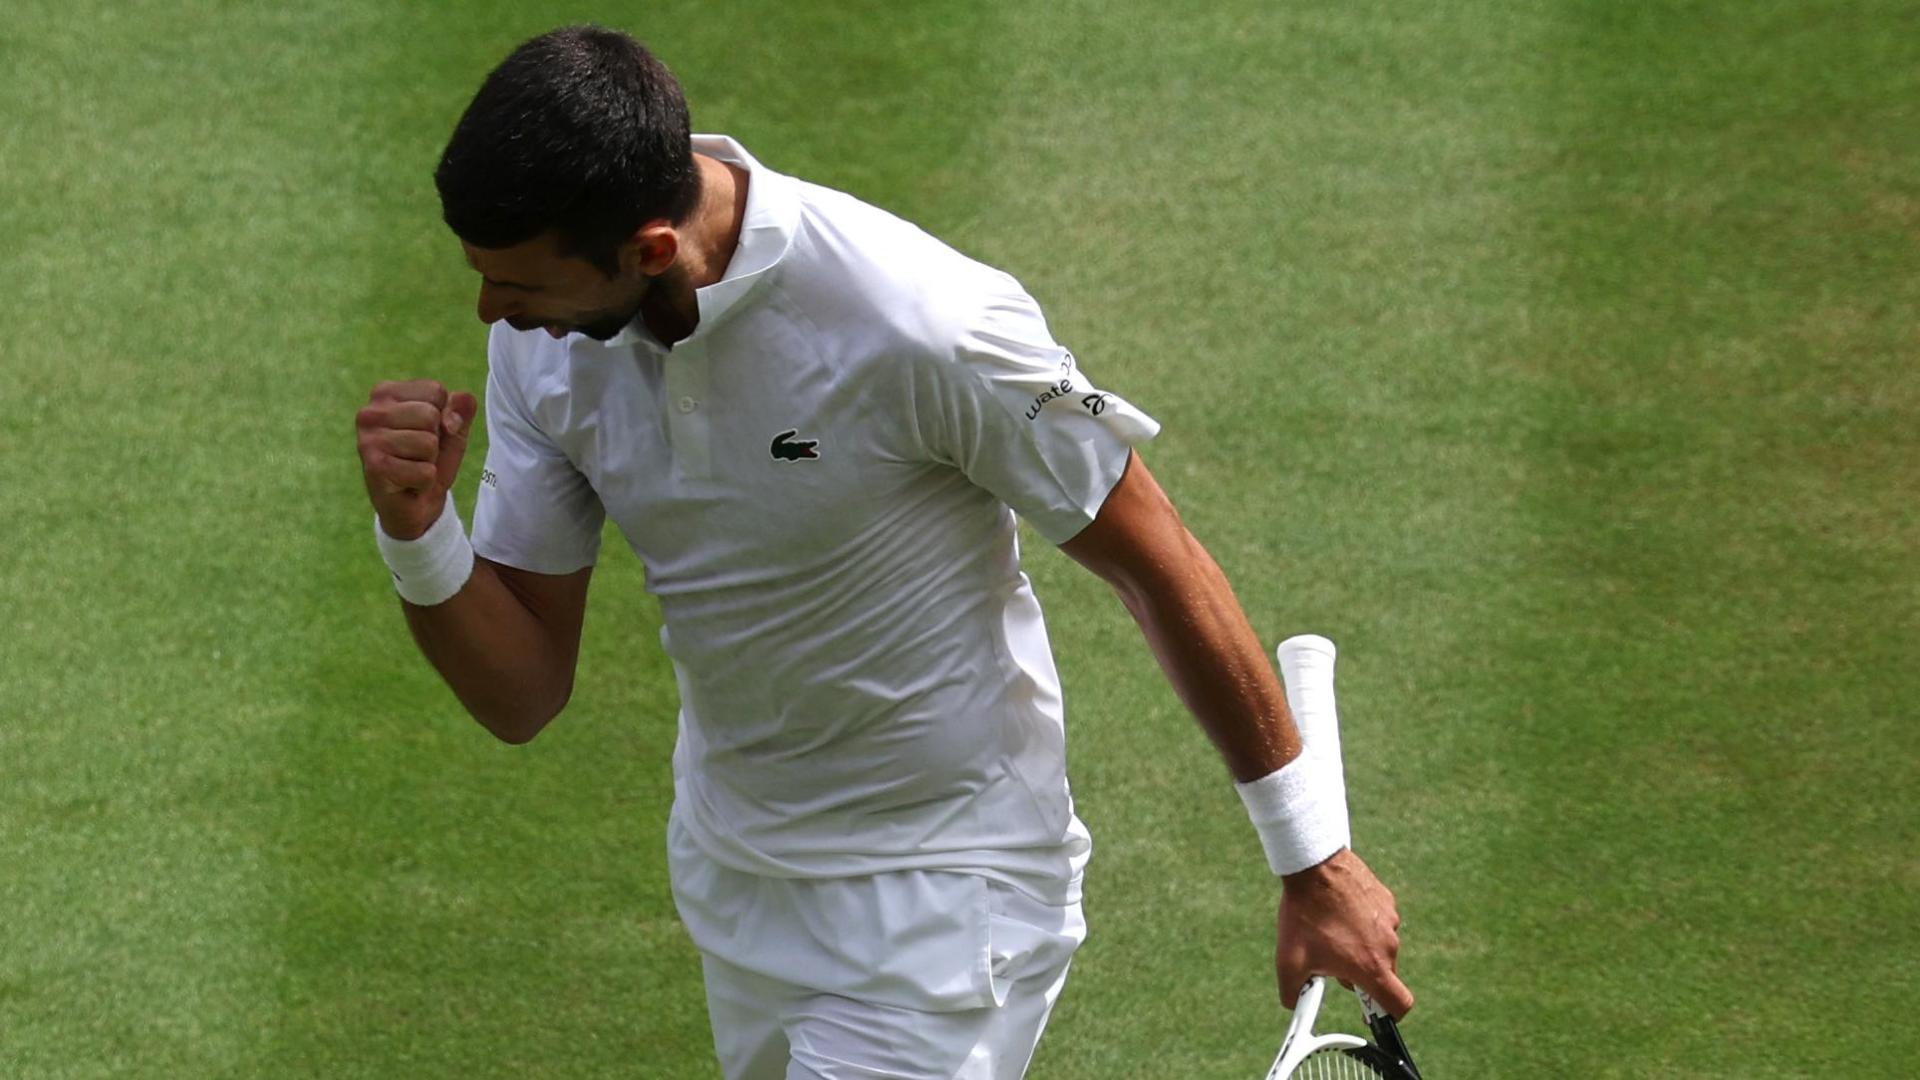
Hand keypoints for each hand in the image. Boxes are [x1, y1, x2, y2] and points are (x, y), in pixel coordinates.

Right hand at [355, 380, 479, 539]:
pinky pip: (425, 471)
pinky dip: (425, 481)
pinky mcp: (374, 467)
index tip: (427, 432)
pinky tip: (408, 483)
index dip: (444, 416)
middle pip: (430, 415)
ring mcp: (368, 440)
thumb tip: (464, 398)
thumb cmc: (429, 460)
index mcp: (385, 393)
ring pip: (428, 443)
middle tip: (419, 454)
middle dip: (435, 440)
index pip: (435, 391)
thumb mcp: (452, 431)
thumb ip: (461, 410)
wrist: (414, 506)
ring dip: (429, 462)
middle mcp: (370, 413)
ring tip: (412, 467)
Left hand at [1275, 847, 1412, 1017]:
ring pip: (1380, 947)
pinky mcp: (1387, 900)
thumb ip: (1292, 992)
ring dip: (1361, 948)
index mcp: (1372, 967)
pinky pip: (1378, 922)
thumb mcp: (1289, 960)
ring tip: (1331, 931)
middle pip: (1383, 975)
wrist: (1315, 866)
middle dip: (1360, 975)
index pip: (1399, 1005)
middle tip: (1332, 962)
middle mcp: (1389, 945)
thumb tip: (1293, 1004)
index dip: (1389, 1015)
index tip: (1371, 1011)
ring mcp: (1391, 920)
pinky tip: (1339, 911)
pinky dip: (1363, 924)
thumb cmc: (1304, 914)